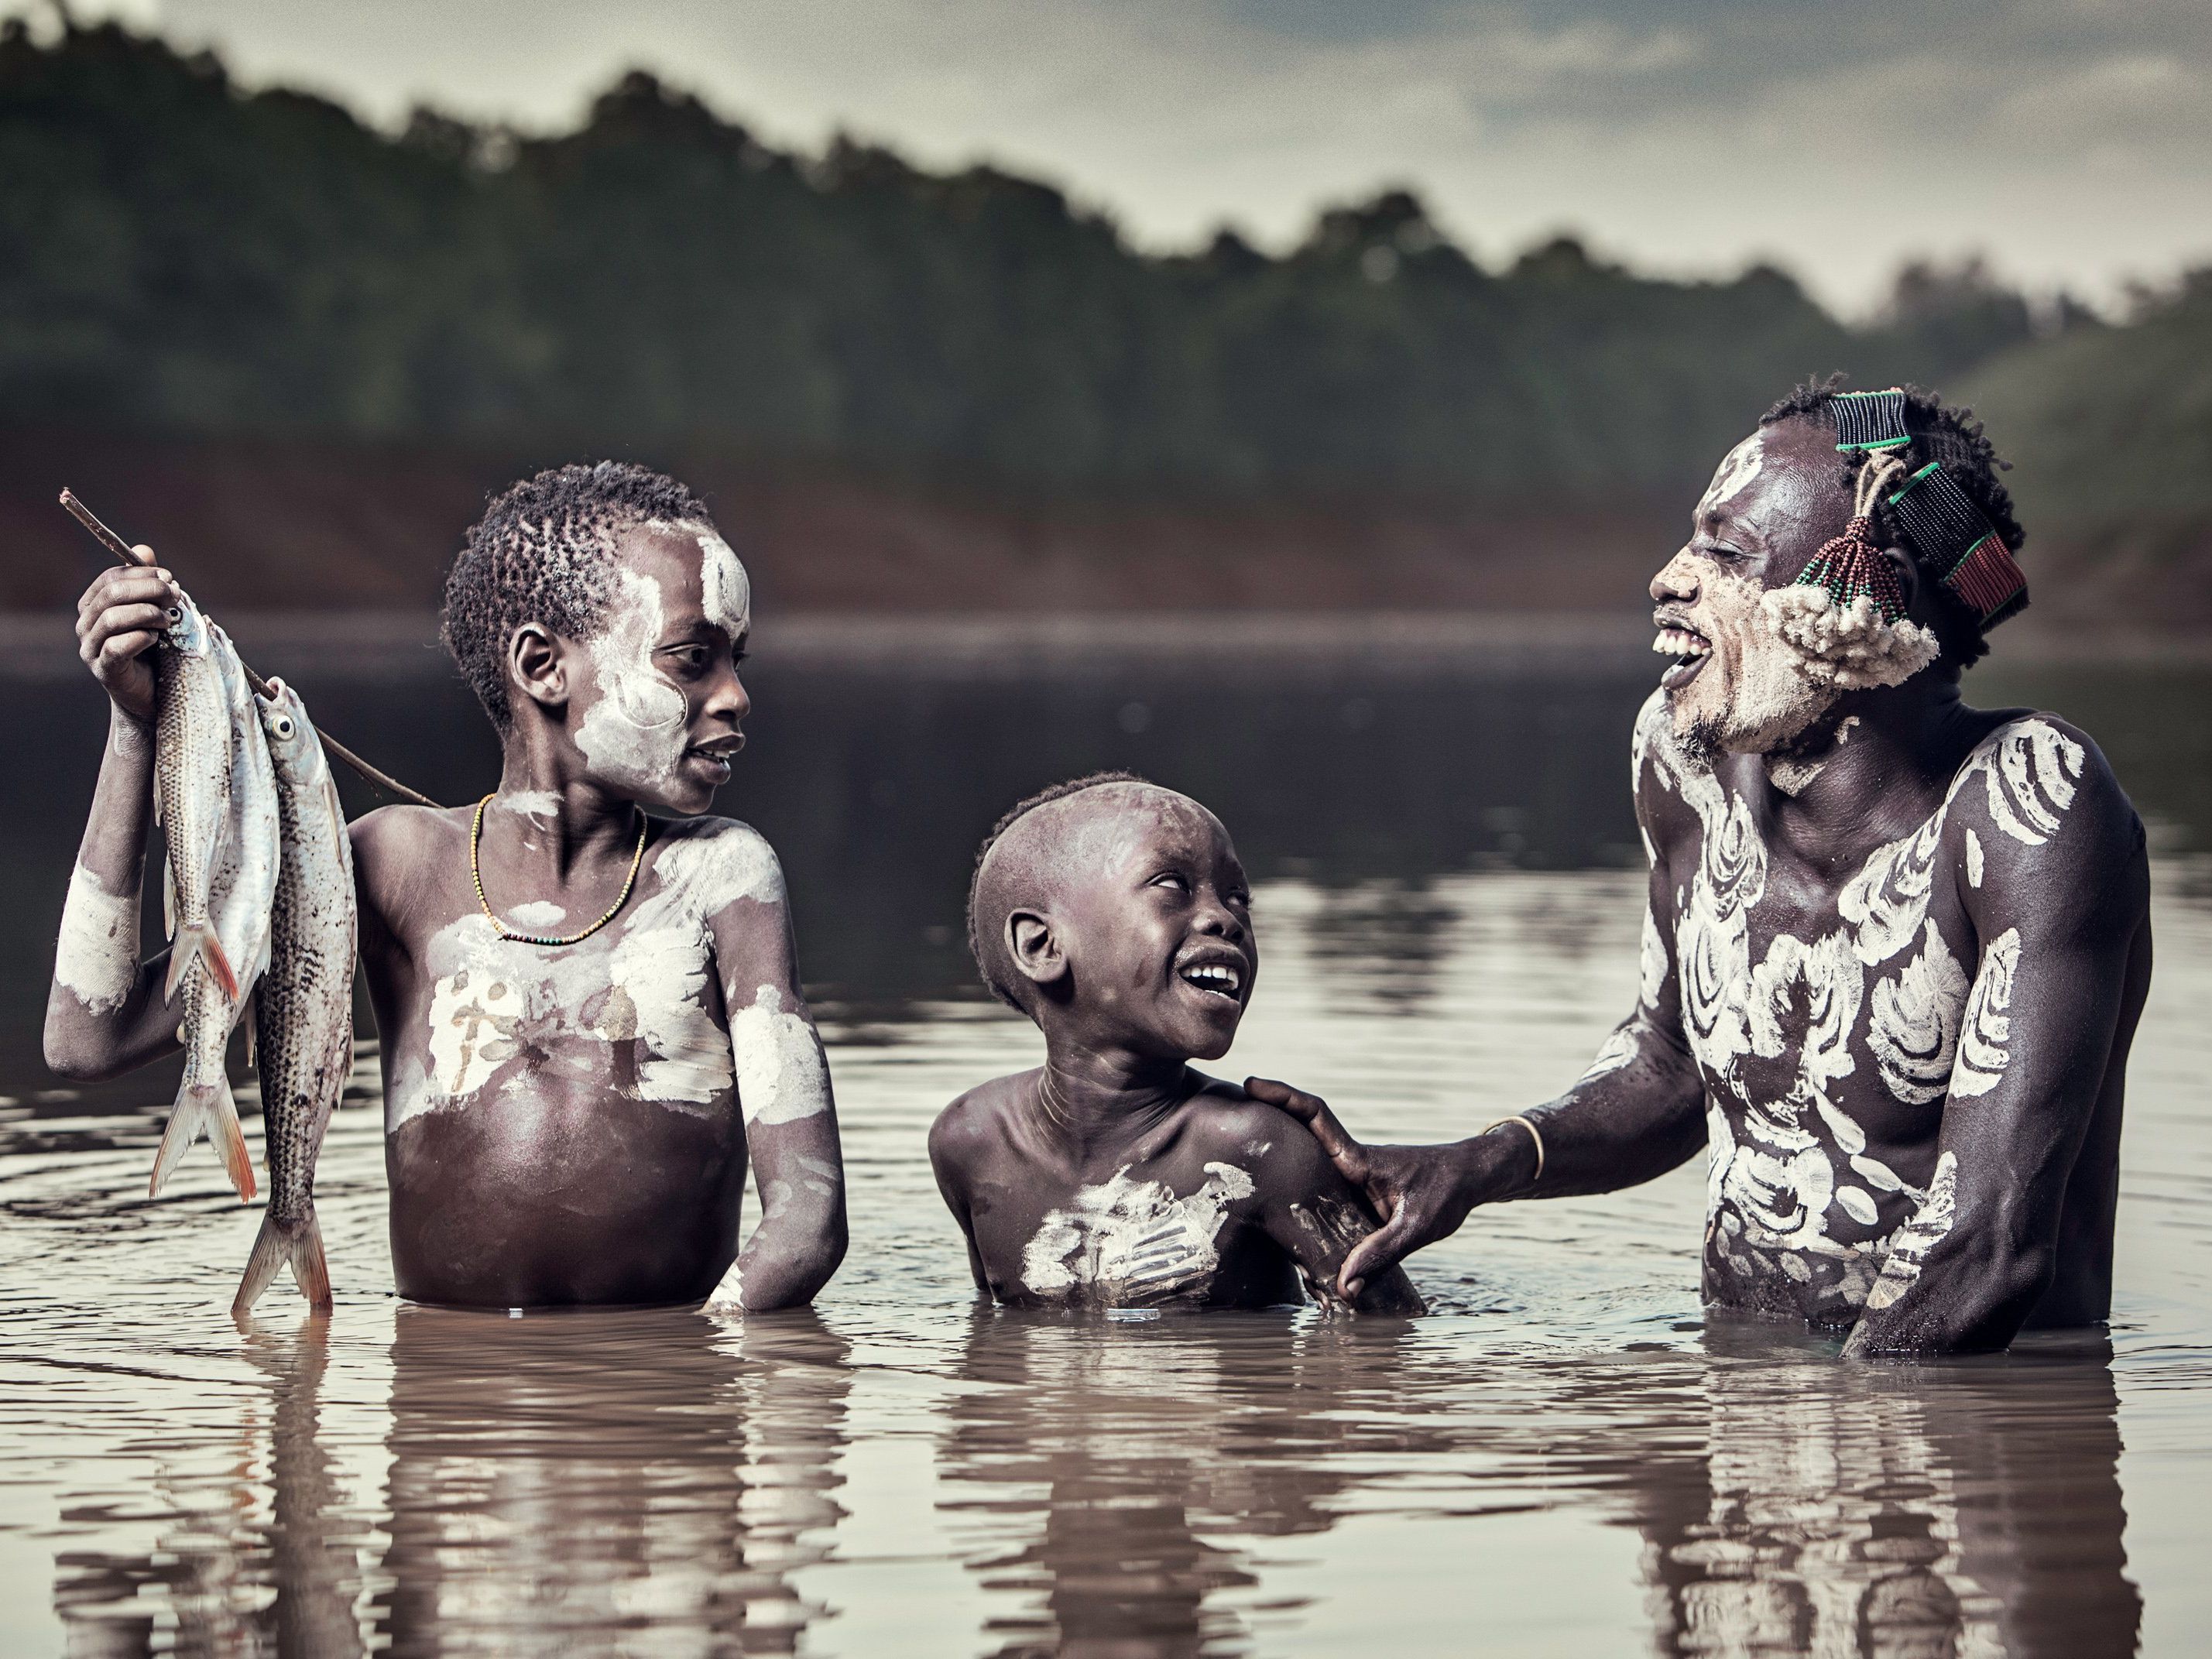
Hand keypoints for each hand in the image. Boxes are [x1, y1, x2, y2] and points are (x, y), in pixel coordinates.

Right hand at [75, 556, 176, 725]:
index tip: (170, 578)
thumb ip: (148, 582)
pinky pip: (116, 647)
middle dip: (149, 590)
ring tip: (168, 620)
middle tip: (175, 596)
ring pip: (112, 619)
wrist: (153, 695)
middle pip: (111, 594)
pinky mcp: (104, 670)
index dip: (142, 574)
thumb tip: (144, 550)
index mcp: (94, 605)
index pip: (111, 578)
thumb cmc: (155, 649)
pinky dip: (140, 638)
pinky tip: (156, 639)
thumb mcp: (155, 612)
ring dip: (147, 613)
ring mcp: (91, 648)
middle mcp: (86, 625)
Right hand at [1245, 1076, 1498, 1299]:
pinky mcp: (1360, 1187)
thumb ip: (1381, 1255)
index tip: (1253, 1084)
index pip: (1316, 1115)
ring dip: (1280, 1148)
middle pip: (1301, 1128)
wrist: (1472, 1177)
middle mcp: (1350, 1160)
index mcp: (1358, 1159)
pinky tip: (1287, 1211)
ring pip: (1309, 1156)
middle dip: (1268, 1115)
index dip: (1283, 1096)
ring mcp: (1353, 1172)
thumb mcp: (1418, 1227)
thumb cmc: (1449, 1192)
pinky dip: (1301, 1185)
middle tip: (1230, 1112)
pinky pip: (1323, 1181)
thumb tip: (1343, 1288)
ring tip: (1240, 1159)